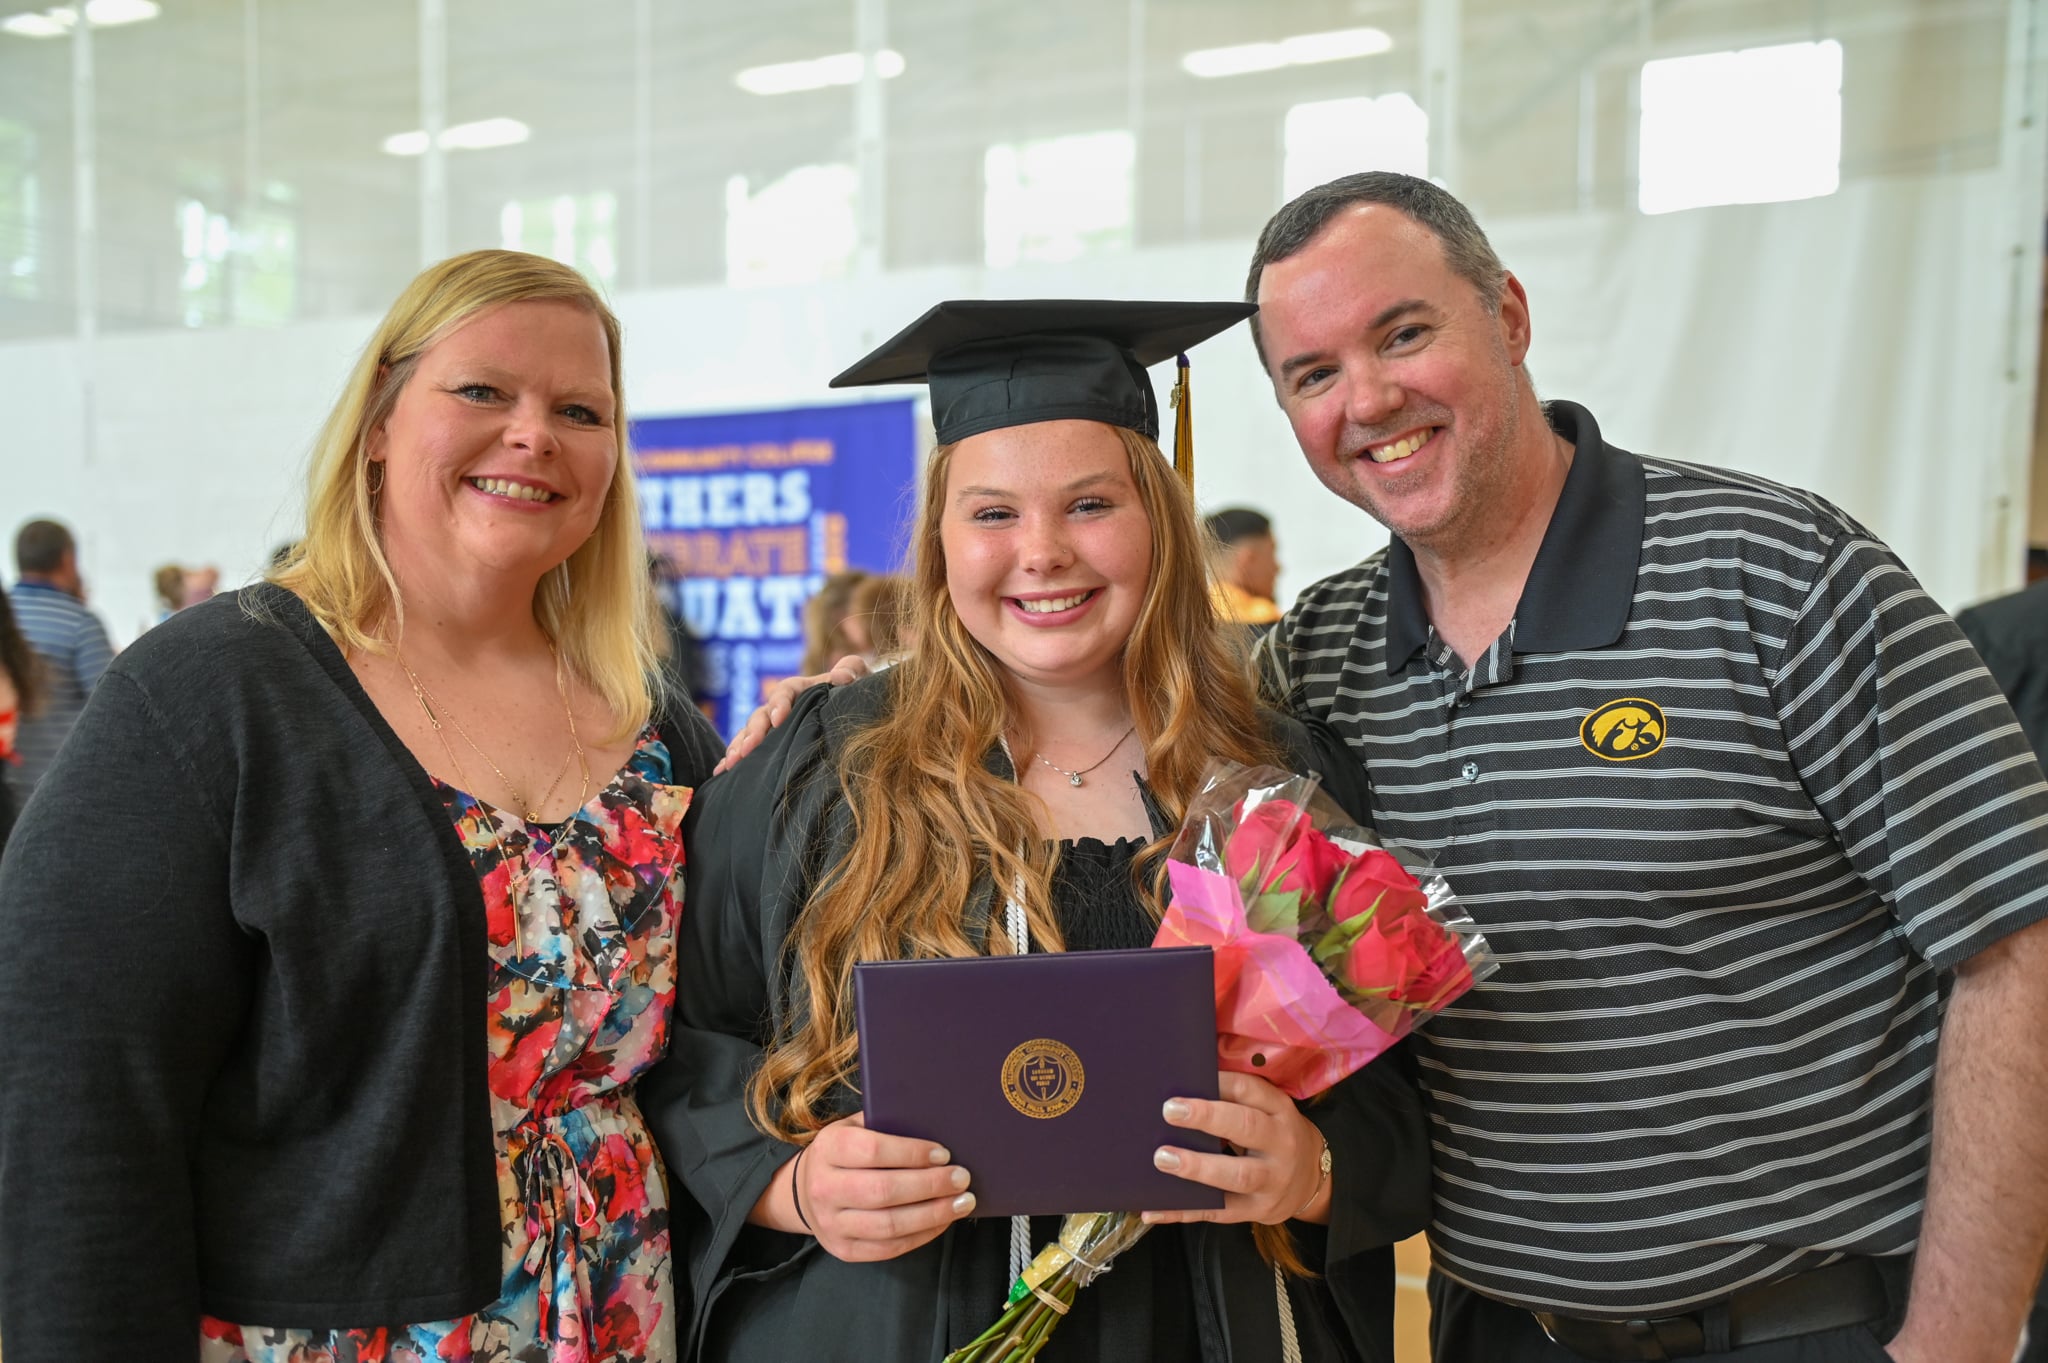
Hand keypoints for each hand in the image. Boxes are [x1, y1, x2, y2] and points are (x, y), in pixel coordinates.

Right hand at [714, 654, 871, 772]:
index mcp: (798, 689)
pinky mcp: (764, 743)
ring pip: (748, 733)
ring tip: (732, 762)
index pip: (786, 692)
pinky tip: (721, 772)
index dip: (781, 704)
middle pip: (761, 715)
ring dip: (738, 746)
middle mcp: (779, 706)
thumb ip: (852, 670)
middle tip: (748, 748)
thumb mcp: (854, 678)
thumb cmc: (850, 691)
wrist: (844, 708)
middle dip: (753, 732)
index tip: (779, 719)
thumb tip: (843, 676)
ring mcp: (768, 725)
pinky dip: (731, 758)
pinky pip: (744, 748)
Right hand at [791, 1113, 976, 1262]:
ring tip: (962, 1203)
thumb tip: (937, 1125)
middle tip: (961, 1179)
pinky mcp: (843, 1248)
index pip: (873, 1151)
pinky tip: (942, 1221)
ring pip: (889, 1225)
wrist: (806, 1190)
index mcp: (828, 1148)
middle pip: (883, 1191)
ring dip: (932, 1215)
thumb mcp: (855, 1127)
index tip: (944, 1154)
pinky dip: (922, 1235)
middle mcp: (824, 1187)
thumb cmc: (845, 1153)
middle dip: (930, 1185)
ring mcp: (831, 1223)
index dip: (912, 1153)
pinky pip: (888, 1248)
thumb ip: (886, 1124)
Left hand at [1141, 1072, 1328, 1225]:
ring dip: (1198, 1167)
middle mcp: (1280, 1144)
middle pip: (1247, 1127)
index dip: (1218, 1083)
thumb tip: (1182, 1083)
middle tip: (1170, 1111)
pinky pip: (1218, 1212)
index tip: (1187, 1076)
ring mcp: (1271, 1181)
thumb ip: (1235, 1098)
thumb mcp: (1268, 1110)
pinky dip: (1183, 1212)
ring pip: (1237, 1175)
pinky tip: (1154, 1209)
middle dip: (1207, 1117)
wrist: (1310, 1181)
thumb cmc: (1273, 1135)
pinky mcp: (1257, 1210)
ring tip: (1163, 1158)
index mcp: (1279, 1110)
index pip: (1250, 1090)